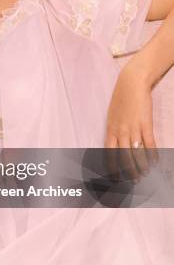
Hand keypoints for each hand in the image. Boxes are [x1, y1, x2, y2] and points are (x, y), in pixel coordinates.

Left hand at [104, 65, 157, 182]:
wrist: (131, 83)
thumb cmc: (121, 100)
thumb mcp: (112, 116)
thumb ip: (113, 131)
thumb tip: (114, 145)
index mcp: (110, 130)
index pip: (109, 153)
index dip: (113, 167)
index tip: (116, 178)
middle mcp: (120, 131)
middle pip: (123, 157)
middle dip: (129, 171)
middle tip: (134, 181)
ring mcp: (133, 128)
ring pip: (136, 152)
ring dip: (141, 165)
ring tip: (145, 173)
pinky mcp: (145, 123)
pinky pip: (149, 143)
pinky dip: (152, 153)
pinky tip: (155, 161)